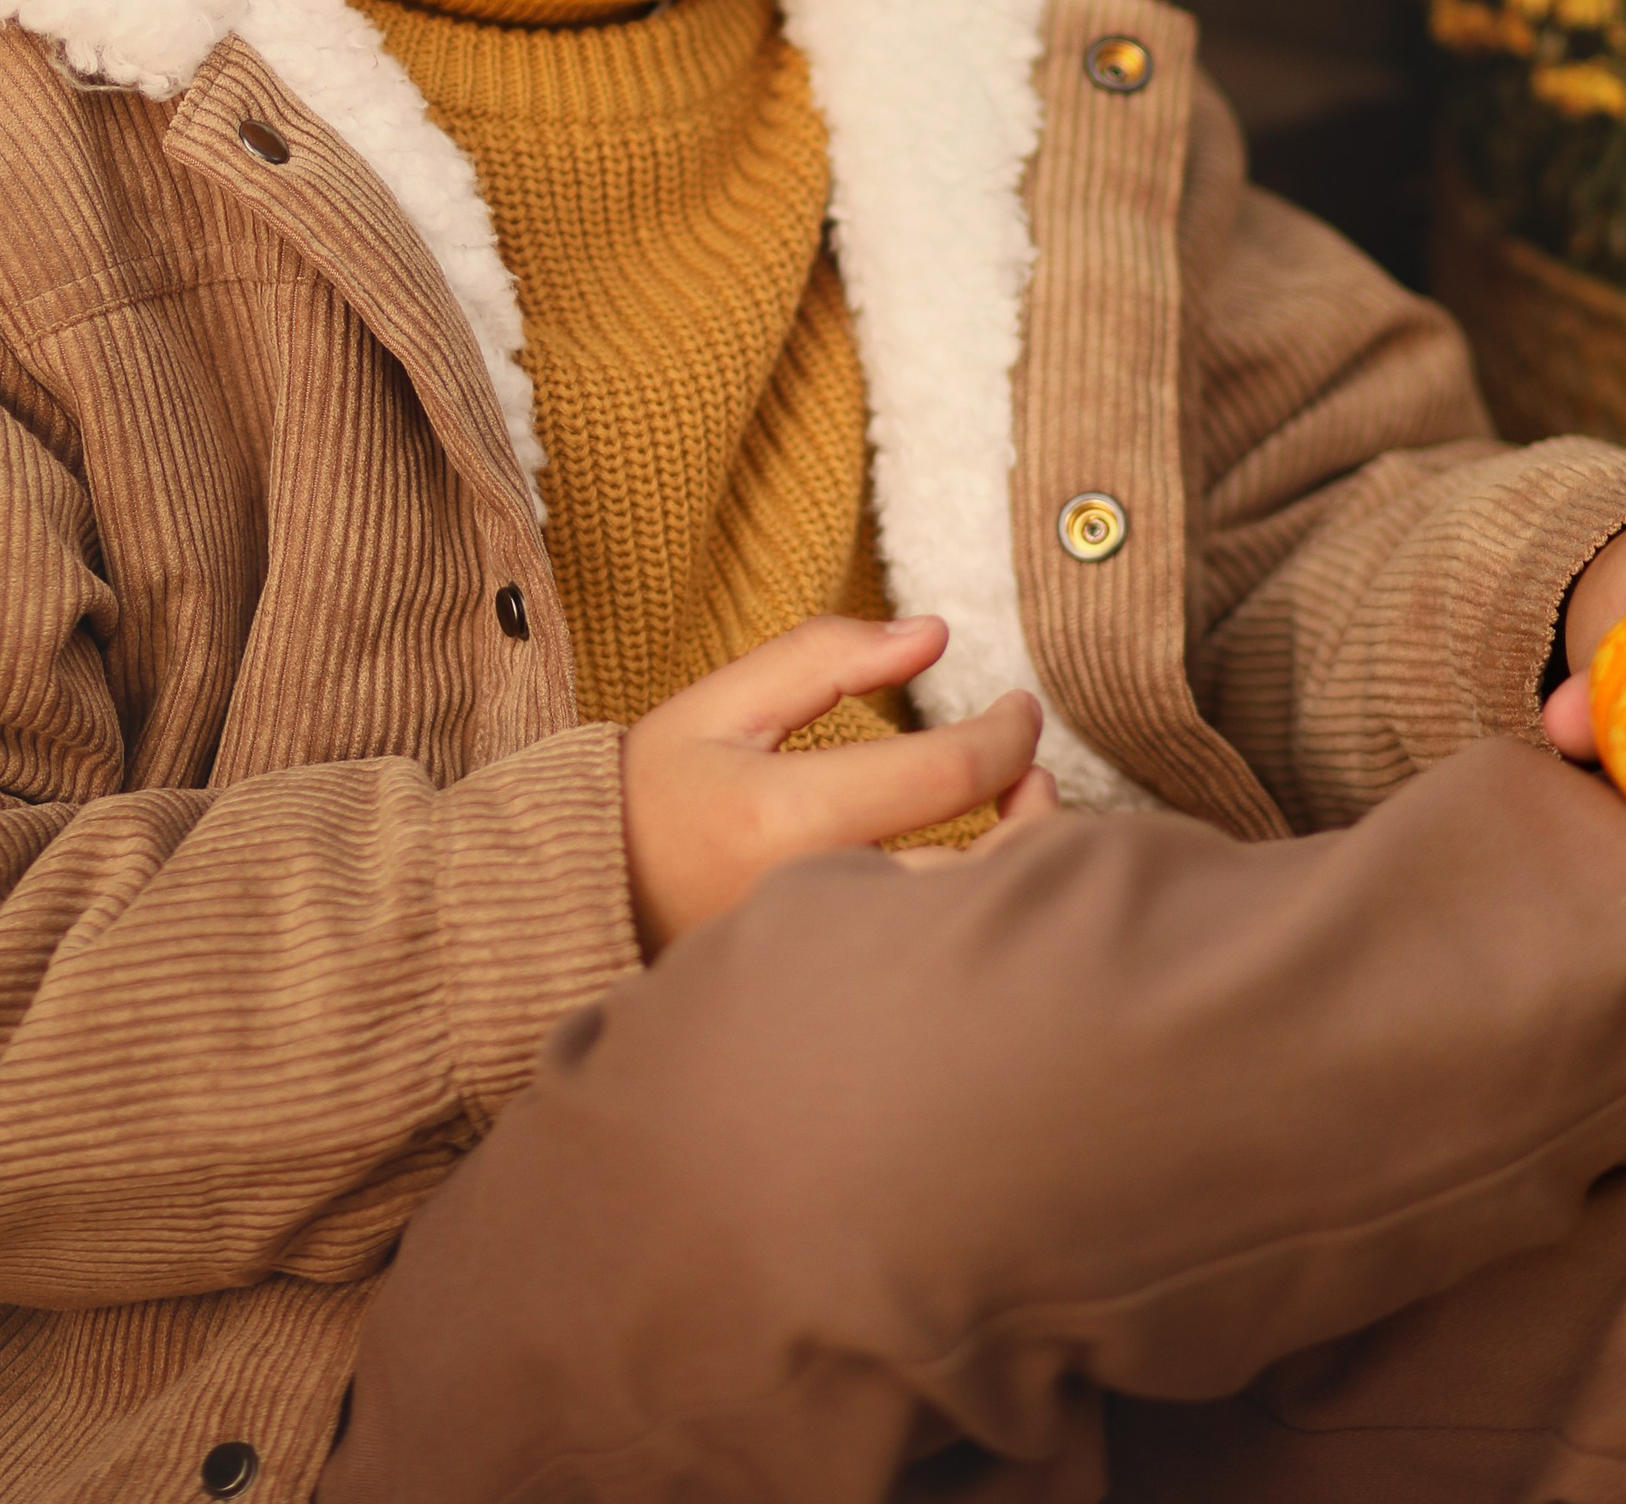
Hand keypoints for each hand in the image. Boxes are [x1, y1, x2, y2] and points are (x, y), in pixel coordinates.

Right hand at [621, 614, 1048, 955]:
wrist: (586, 902)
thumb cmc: (654, 793)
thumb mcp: (723, 702)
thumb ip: (826, 657)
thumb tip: (934, 633)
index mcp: (786, 818)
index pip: (944, 779)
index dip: (1005, 736)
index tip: (1020, 706)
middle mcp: (816, 900)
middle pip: (977, 874)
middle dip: (1035, 816)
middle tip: (1038, 772)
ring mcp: (825, 961)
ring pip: (961, 928)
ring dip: (1013, 869)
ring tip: (1020, 817)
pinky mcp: (830, 993)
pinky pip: (927, 958)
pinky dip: (970, 913)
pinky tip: (974, 874)